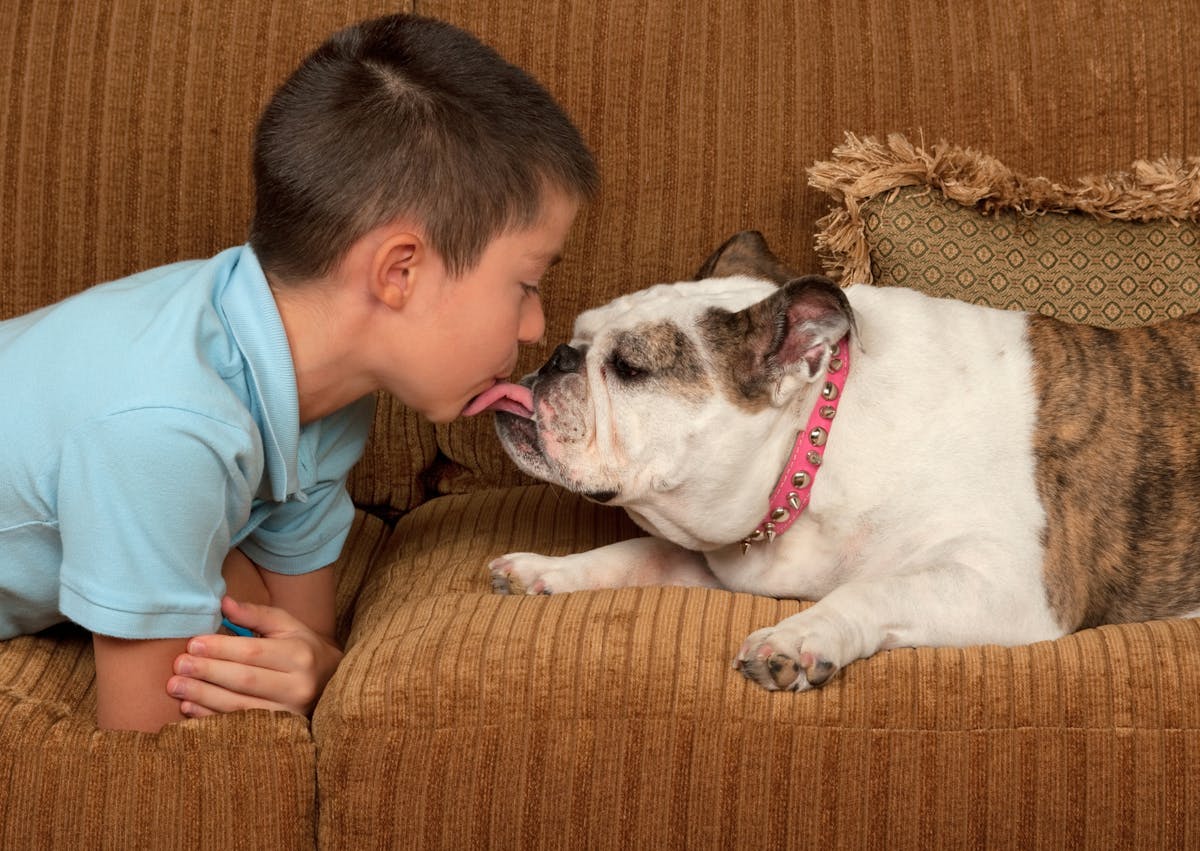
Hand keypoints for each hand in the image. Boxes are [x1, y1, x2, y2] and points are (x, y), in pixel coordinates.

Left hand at [167, 596, 342, 718]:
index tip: (193, 643)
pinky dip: (210, 717)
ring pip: (239, 706)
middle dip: (208, 672)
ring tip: (176, 686)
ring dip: (204, 696)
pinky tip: (189, 707)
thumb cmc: (301, 648)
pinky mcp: (279, 732)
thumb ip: (255, 614)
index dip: (221, 649)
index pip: (254, 652)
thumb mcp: (286, 625)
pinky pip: (238, 726)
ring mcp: (289, 713)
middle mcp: (298, 686)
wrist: (329, 682)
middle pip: (245, 680)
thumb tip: (224, 603)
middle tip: (179, 666)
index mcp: (300, 655)